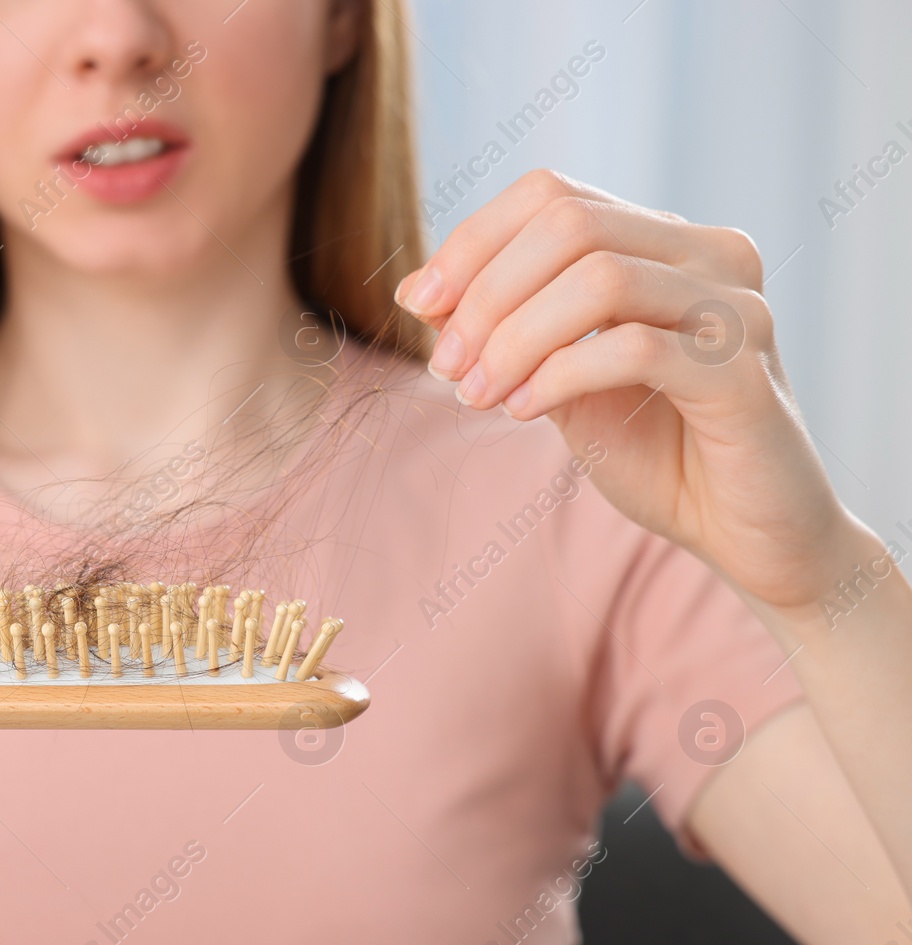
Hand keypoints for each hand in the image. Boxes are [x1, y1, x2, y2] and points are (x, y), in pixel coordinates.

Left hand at [395, 169, 866, 610]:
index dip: (472, 243)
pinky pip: (634, 347)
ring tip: (478, 394)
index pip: (552, 194)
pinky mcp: (744, 376)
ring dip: (514, 338)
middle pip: (569, 223)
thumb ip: (503, 328)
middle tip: (447, 365)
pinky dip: (559, 374)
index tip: (419, 304)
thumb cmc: (655, 451)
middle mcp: (713, 256)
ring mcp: (737, 310)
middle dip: (486, 294)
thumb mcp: (557, 379)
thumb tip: (415, 290)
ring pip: (599, 279)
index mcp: (666, 243)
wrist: (743, 535)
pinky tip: (524, 409)